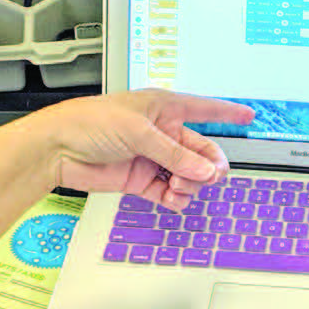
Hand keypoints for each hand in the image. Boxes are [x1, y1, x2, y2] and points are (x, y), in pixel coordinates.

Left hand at [33, 89, 254, 209]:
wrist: (58, 148)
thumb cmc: (91, 123)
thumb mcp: (140, 133)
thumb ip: (175, 155)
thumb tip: (205, 170)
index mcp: (164, 108)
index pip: (205, 108)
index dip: (228, 112)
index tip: (250, 115)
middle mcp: (161, 132)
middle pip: (201, 151)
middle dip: (208, 166)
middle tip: (207, 177)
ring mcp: (152, 158)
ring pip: (188, 175)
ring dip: (190, 185)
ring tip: (178, 187)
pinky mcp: (141, 180)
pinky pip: (169, 192)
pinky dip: (175, 199)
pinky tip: (172, 199)